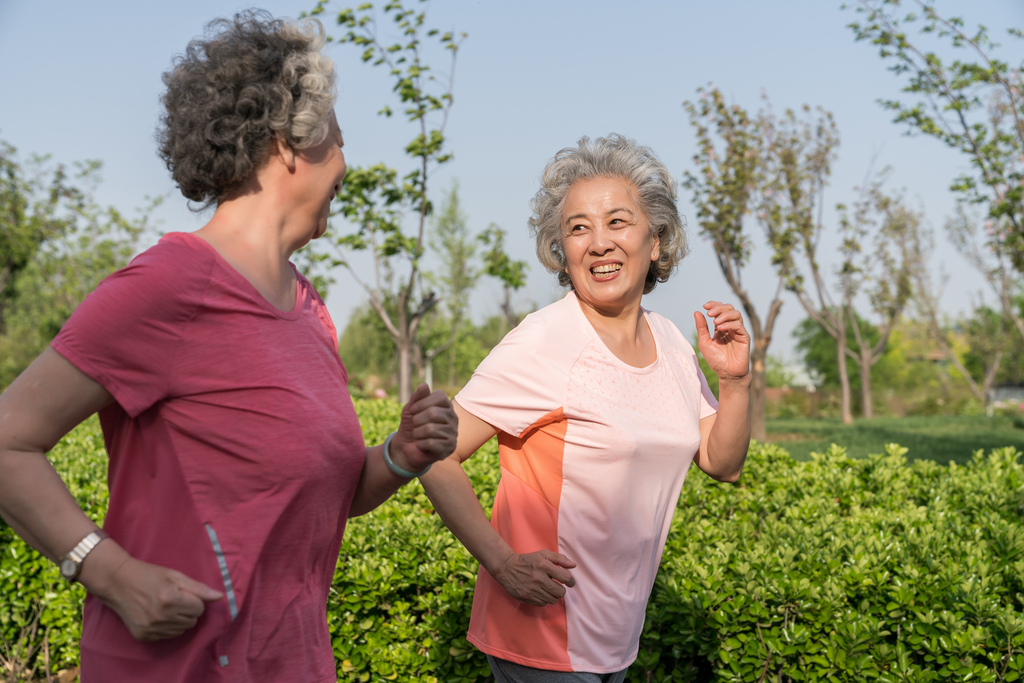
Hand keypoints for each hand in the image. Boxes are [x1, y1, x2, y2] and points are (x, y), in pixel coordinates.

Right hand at [90, 554, 222, 640]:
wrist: (118, 582)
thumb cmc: (149, 575)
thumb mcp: (175, 576)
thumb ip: (199, 588)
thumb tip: (220, 597)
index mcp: (171, 599)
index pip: (200, 608)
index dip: (195, 600)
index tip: (184, 593)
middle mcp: (161, 617)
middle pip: (192, 621)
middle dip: (189, 610)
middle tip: (175, 599)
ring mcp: (150, 628)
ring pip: (182, 630)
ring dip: (179, 620)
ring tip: (166, 606)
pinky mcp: (143, 636)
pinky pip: (168, 636)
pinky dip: (168, 627)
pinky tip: (158, 615)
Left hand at [391, 384, 457, 472]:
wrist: (406, 448)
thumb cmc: (411, 426)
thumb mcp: (410, 409)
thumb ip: (417, 397)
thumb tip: (424, 385)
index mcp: (446, 406)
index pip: (440, 396)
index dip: (422, 403)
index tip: (413, 410)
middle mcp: (453, 418)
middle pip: (433, 413)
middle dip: (417, 420)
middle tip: (416, 426)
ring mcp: (453, 433)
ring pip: (430, 429)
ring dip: (417, 434)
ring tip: (419, 436)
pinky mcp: (450, 448)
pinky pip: (431, 443)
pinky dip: (420, 444)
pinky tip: (422, 446)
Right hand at [492, 550, 576, 606]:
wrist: (507, 568)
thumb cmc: (527, 560)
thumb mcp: (543, 554)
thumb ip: (559, 558)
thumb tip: (573, 565)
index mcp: (544, 566)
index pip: (565, 578)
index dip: (571, 581)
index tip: (570, 582)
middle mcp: (539, 578)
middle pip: (560, 592)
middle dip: (561, 590)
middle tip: (557, 586)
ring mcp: (532, 589)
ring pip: (552, 600)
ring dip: (553, 595)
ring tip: (548, 589)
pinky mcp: (526, 597)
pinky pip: (543, 603)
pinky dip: (544, 599)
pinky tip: (540, 593)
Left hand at [694, 301, 750, 381]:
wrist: (727, 373)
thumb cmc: (716, 359)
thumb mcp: (704, 342)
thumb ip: (701, 328)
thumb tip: (697, 312)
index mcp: (721, 327)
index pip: (720, 310)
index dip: (714, 305)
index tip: (705, 306)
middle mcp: (731, 327)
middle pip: (729, 308)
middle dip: (718, 308)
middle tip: (709, 314)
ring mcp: (738, 331)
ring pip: (736, 314)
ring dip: (724, 315)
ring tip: (715, 322)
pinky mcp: (745, 337)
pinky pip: (739, 325)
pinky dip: (729, 324)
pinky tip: (720, 329)